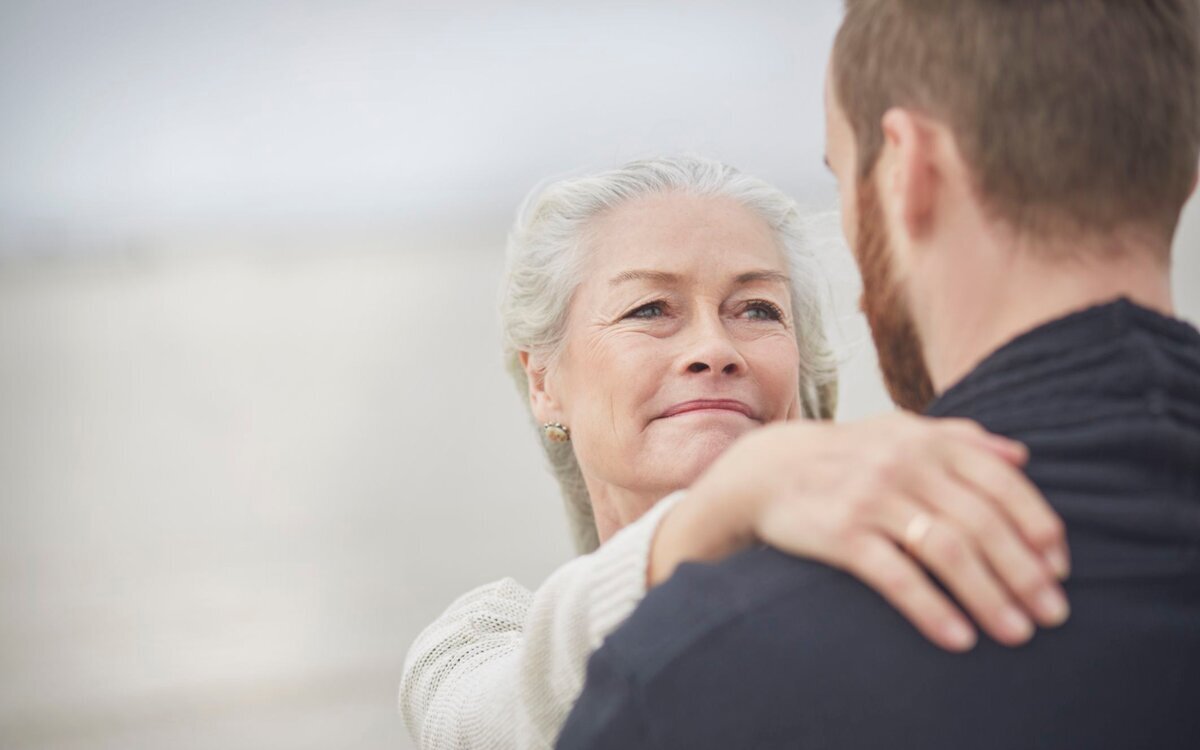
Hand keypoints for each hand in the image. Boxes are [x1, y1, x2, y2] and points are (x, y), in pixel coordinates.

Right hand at [648, 413, 1069, 651]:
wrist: (767, 470)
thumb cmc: (849, 455)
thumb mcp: (902, 431)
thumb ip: (962, 438)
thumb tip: (1023, 456)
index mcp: (929, 440)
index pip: (1002, 484)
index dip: (1037, 527)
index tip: (1059, 569)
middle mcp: (905, 464)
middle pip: (982, 523)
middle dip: (1024, 573)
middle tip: (1052, 615)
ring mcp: (872, 498)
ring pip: (947, 551)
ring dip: (989, 597)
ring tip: (1017, 633)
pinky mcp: (841, 533)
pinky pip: (896, 576)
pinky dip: (932, 610)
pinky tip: (959, 638)